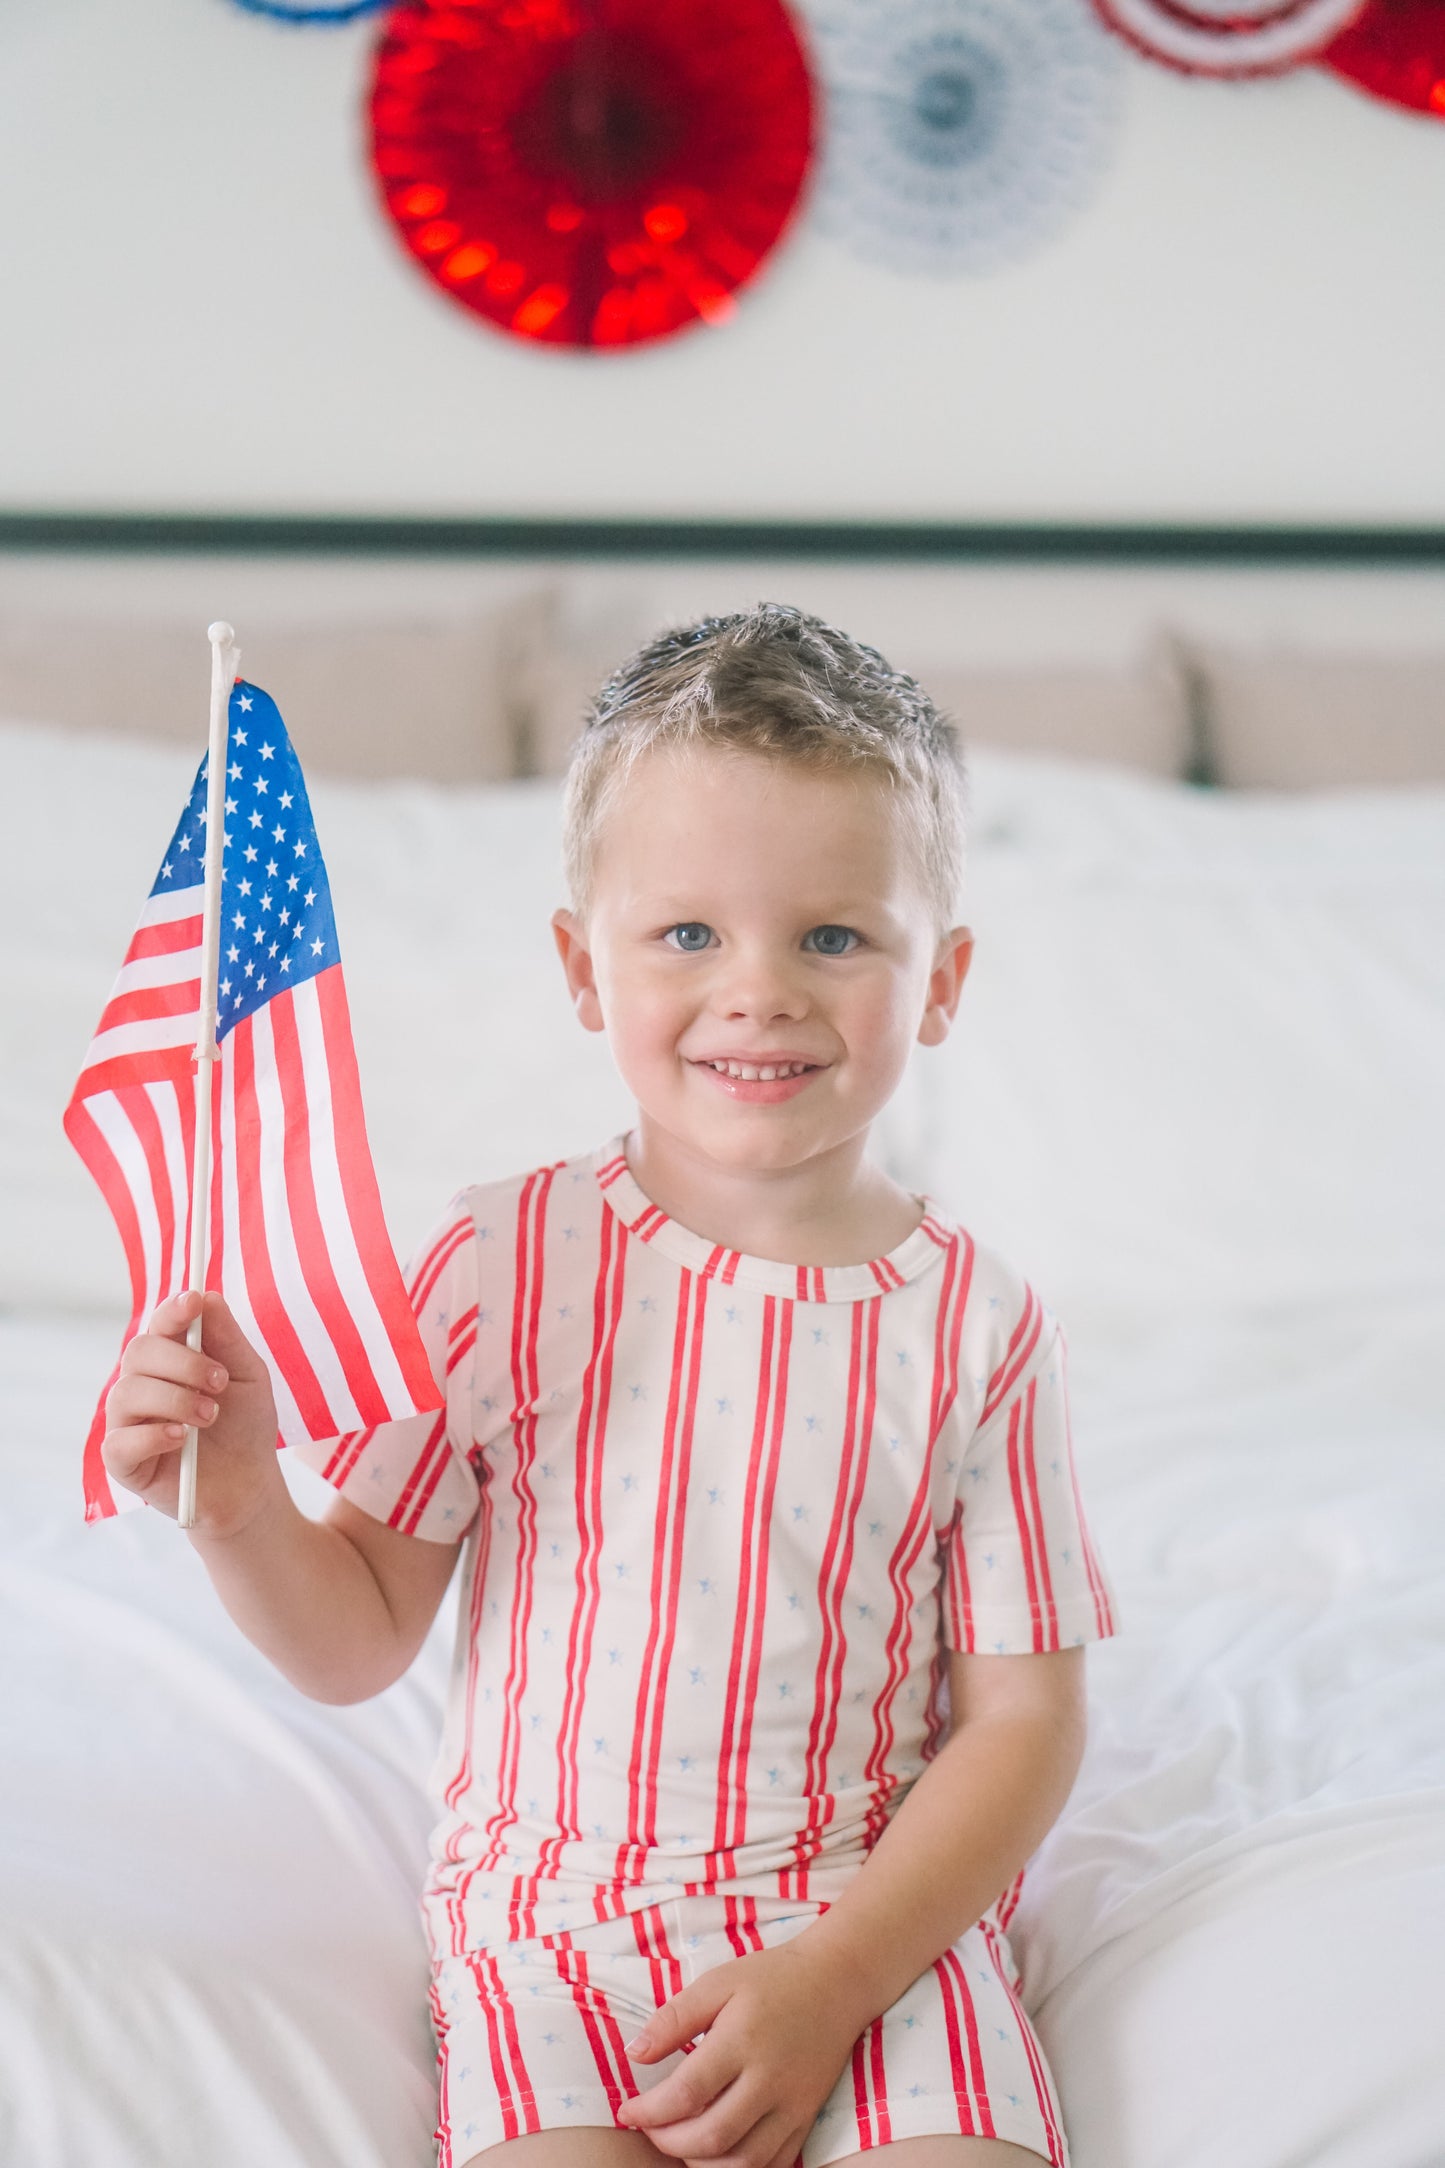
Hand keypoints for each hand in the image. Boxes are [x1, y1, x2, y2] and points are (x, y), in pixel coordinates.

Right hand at [103, 1290, 280, 1538]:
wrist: (249, 1484)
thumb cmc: (245, 1425)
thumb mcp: (248, 1376)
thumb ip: (226, 1338)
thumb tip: (205, 1294)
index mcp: (170, 1358)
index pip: (160, 1324)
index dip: (173, 1310)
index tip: (194, 1302)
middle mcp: (142, 1383)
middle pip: (139, 1351)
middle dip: (183, 1362)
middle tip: (221, 1382)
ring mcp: (128, 1421)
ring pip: (128, 1392)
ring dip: (176, 1399)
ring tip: (210, 1416)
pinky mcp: (122, 1460)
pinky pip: (120, 1440)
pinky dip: (154, 1434)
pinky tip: (182, 1438)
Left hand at [617, 1938, 865, 2167]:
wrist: (837, 1983)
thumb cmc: (772, 1979)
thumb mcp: (718, 1982)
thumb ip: (675, 2018)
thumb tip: (634, 2054)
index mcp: (742, 2041)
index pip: (686, 2093)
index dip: (649, 2111)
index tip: (628, 2110)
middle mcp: (770, 2081)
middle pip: (712, 2136)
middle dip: (668, 2142)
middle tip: (650, 2127)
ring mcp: (793, 2106)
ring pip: (743, 2161)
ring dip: (701, 2163)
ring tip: (679, 2142)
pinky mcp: (807, 2119)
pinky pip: (774, 2164)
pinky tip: (716, 2153)